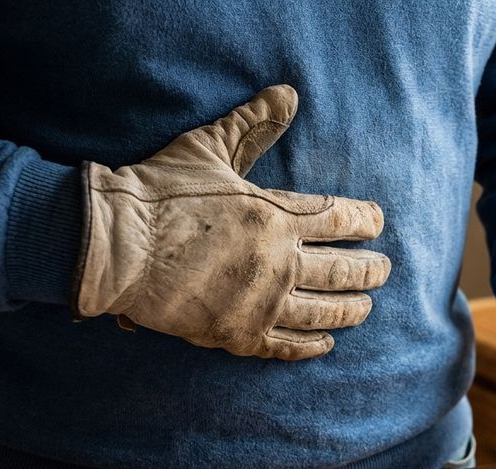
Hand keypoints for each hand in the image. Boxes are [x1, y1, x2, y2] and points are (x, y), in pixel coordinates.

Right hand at [74, 84, 389, 359]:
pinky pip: (288, 347)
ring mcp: (261, 304)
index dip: (367, 221)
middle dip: (371, 270)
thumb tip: (288, 94)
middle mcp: (279, 263)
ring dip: (352, 309)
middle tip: (384, 270)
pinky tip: (326, 343)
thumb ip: (252, 125)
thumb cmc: (158, 193)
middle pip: (346, 271)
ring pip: (325, 312)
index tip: (377, 222)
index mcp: (277, 216)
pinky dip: (312, 345)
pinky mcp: (239, 335)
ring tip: (366, 307)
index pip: (342, 219)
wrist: (111, 246)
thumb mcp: (209, 149)